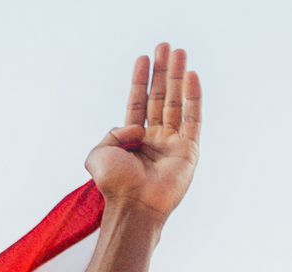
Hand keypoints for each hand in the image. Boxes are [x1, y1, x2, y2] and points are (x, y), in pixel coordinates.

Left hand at [86, 44, 200, 221]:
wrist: (133, 204)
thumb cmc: (114, 185)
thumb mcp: (97, 155)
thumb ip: (110, 133)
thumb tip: (136, 127)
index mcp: (132, 140)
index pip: (139, 103)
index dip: (141, 81)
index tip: (143, 58)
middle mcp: (154, 139)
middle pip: (160, 97)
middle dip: (162, 71)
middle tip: (165, 46)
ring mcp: (173, 143)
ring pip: (177, 102)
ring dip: (178, 76)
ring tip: (179, 52)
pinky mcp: (189, 150)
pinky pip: (193, 118)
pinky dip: (193, 96)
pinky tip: (191, 76)